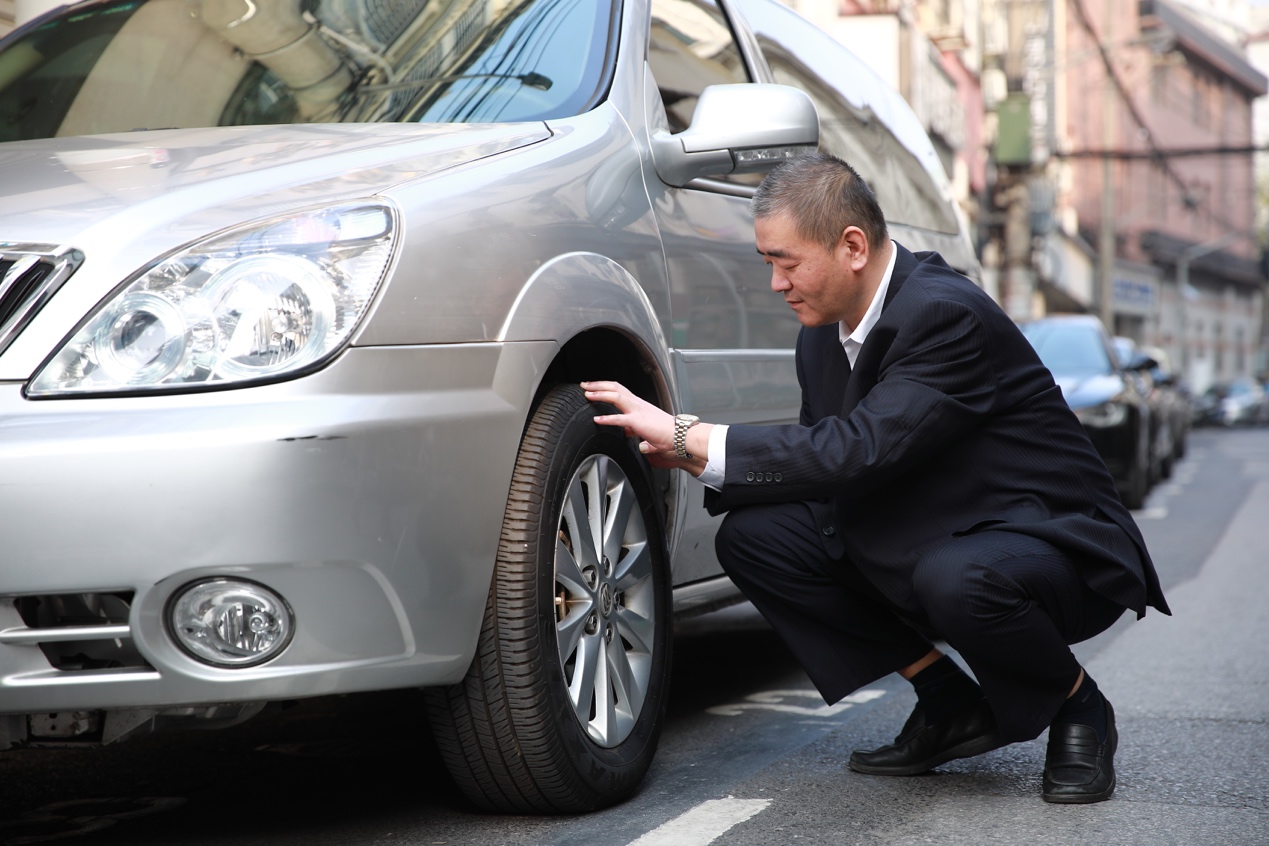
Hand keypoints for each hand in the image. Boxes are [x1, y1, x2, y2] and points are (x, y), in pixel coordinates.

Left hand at [581, 381, 706, 473]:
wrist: (681, 435)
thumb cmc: (668, 433)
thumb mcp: (648, 430)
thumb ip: (637, 431)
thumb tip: (630, 435)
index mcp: (639, 404)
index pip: (620, 390)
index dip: (605, 387)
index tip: (593, 387)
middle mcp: (638, 404)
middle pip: (615, 388)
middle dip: (598, 385)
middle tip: (584, 384)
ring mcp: (638, 411)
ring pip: (616, 397)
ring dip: (600, 394)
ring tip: (587, 394)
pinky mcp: (639, 422)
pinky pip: (620, 419)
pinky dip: (607, 418)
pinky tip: (597, 419)